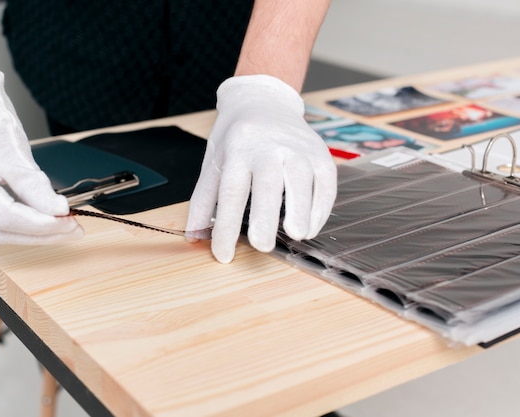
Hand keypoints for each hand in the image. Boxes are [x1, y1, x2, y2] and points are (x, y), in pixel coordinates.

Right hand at [0, 70, 82, 243]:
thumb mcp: (16, 152)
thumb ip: (36, 188)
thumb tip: (58, 211)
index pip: (6, 220)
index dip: (41, 226)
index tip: (69, 222)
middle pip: (1, 231)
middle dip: (40, 233)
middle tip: (71, 228)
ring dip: (31, 230)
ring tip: (61, 224)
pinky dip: (18, 221)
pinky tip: (39, 218)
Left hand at [186, 75, 336, 262]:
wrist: (263, 100)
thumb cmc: (236, 136)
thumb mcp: (213, 160)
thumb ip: (204, 200)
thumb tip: (193, 236)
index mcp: (237, 148)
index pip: (231, 192)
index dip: (226, 227)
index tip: (224, 255)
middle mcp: (269, 146)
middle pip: (268, 184)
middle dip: (266, 218)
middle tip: (263, 246)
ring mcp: (297, 147)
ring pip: (301, 180)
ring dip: (301, 210)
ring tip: (296, 235)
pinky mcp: (320, 152)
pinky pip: (325, 182)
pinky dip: (320, 207)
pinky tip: (310, 227)